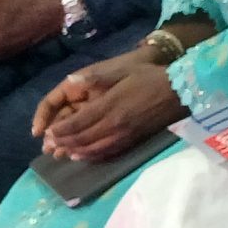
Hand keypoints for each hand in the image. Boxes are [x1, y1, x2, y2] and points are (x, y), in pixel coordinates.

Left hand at [35, 51, 184, 159]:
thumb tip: (71, 81)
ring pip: (92, 149)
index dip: (60, 129)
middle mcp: (114, 124)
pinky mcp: (132, 141)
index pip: (78, 122)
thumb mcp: (123, 71)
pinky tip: (83, 155)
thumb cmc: (150, 77)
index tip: (47, 132)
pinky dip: (91, 156)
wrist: (180, 92)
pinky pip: (107, 153)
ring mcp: (124, 135)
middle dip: (63, 142)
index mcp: (110, 106)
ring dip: (75, 151)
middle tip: (50, 144)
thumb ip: (97, 77)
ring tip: (63, 151)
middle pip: (82, 138)